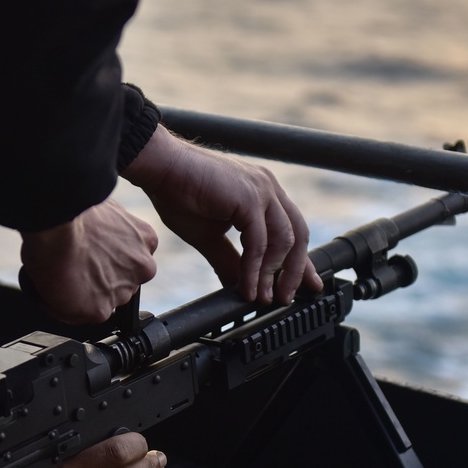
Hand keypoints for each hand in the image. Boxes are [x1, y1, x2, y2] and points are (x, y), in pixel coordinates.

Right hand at [20, 199, 158, 323]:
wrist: (59, 219)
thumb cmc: (74, 210)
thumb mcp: (105, 212)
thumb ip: (110, 233)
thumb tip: (93, 240)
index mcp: (145, 241)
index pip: (128, 262)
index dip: (106, 261)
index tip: (90, 258)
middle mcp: (141, 269)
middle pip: (118, 284)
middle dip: (98, 279)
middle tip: (73, 267)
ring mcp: (122, 292)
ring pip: (98, 301)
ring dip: (80, 293)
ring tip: (59, 275)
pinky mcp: (99, 310)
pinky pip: (75, 315)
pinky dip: (58, 306)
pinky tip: (48, 288)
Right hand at [123, 126, 322, 304]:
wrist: (160, 169)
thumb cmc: (179, 195)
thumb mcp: (210, 237)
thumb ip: (229, 261)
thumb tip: (240, 288)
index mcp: (263, 194)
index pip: (292, 231)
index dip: (300, 261)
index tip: (307, 285)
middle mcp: (268, 189)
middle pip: (298, 235)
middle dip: (295, 271)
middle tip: (286, 298)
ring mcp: (262, 191)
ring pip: (284, 240)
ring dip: (275, 274)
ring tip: (264, 299)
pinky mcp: (249, 198)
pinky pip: (259, 242)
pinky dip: (255, 269)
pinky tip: (248, 288)